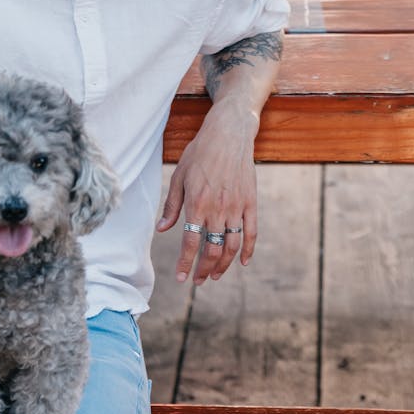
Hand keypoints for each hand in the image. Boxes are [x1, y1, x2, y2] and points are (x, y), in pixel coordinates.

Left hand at [156, 99, 258, 284]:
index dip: (185, 263)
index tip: (181, 278)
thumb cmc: (200, 152)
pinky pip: (251, 232)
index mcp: (197, 203)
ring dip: (223, 265)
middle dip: (204, 269)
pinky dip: (248, 250)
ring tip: (215, 276)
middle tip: (197, 280)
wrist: (229, 134)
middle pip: (212, 249)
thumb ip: (172, 205)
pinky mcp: (251, 202)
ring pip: (231, 246)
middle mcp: (217, 209)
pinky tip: (241, 262)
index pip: (190, 242)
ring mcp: (237, 207)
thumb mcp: (179, 176)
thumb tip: (162, 229)